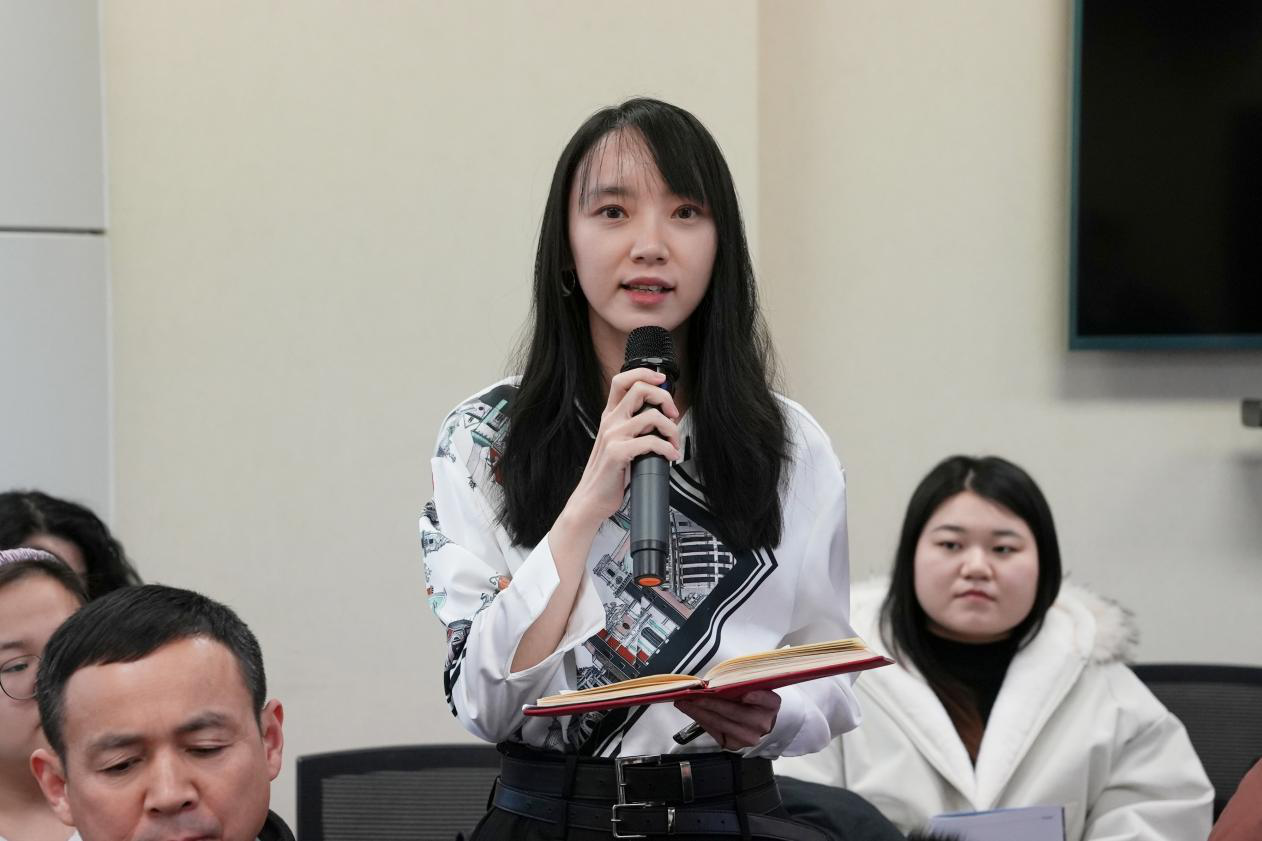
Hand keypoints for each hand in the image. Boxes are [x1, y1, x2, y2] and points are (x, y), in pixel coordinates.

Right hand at [563, 368, 681, 527]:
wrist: (591, 499)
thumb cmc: (608, 474)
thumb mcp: (617, 443)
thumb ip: (633, 427)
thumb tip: (662, 417)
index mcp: (610, 416)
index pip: (622, 380)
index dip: (644, 374)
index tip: (662, 381)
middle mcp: (610, 422)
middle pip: (639, 389)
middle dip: (664, 397)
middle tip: (673, 413)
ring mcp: (613, 436)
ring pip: (651, 416)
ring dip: (671, 429)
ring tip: (673, 443)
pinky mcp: (618, 453)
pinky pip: (651, 442)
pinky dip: (667, 449)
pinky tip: (669, 456)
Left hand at [674, 690, 780, 750]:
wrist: (756, 722)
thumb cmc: (750, 700)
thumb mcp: (751, 687)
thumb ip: (740, 684)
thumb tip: (715, 681)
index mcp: (771, 705)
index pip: (767, 700)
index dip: (757, 697)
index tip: (746, 694)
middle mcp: (763, 723)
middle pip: (735, 712)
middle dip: (710, 702)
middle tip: (692, 695)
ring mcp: (750, 737)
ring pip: (721, 723)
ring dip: (699, 712)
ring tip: (684, 703)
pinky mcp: (735, 745)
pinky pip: (715, 732)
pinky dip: (702, 721)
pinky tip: (692, 712)